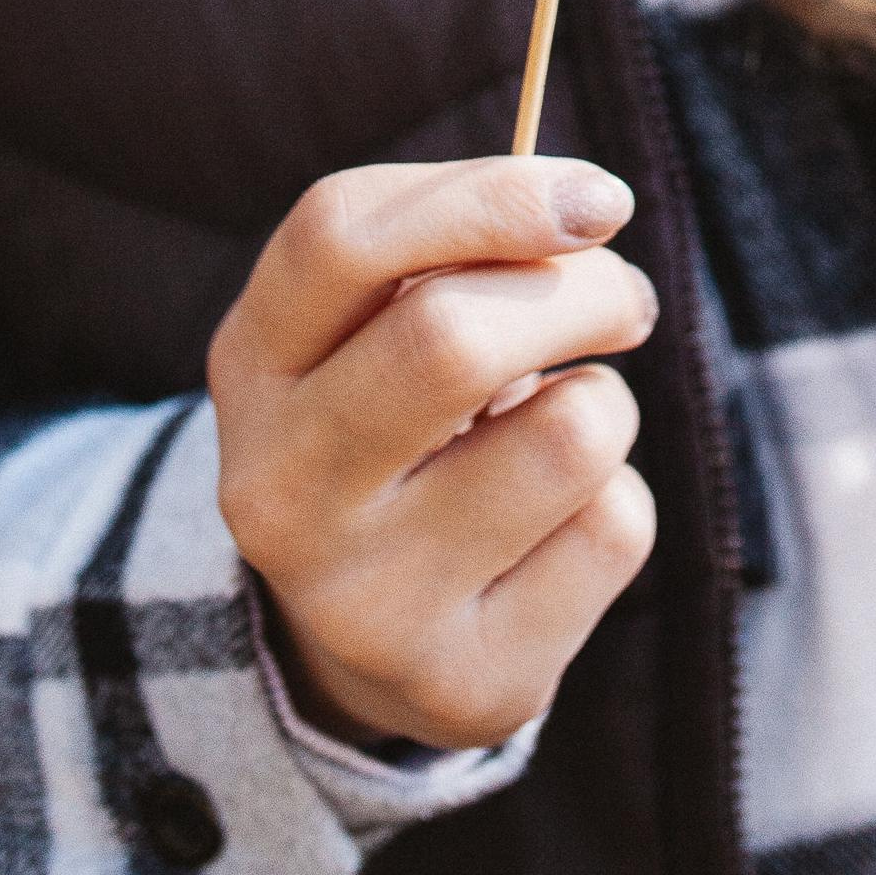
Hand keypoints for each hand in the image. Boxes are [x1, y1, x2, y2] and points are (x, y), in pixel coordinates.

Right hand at [211, 156, 658, 752]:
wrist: (365, 636)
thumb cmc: (398, 417)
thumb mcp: (377, 320)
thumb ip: (452, 243)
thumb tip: (586, 206)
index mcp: (251, 364)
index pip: (339, 237)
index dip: (488, 194)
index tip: (599, 196)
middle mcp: (281, 490)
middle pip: (450, 337)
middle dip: (583, 290)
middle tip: (624, 298)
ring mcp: (363, 600)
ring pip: (564, 433)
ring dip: (603, 401)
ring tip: (564, 425)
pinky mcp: (459, 680)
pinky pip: (611, 531)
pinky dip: (616, 501)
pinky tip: (555, 529)